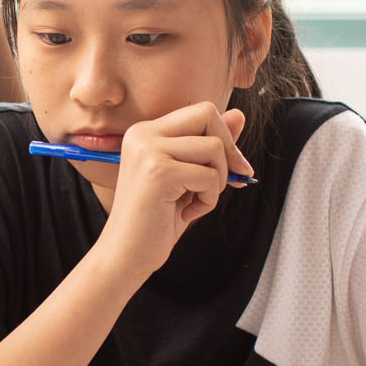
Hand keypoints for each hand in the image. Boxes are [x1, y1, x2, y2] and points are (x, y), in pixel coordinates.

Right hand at [92, 103, 255, 280]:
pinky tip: (187, 214)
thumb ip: (209, 145)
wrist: (126, 255)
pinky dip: (209, 200)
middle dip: (227, 150)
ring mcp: (148, 150)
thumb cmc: (156, 220)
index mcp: (145, 132)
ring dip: (218, 181)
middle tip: (222, 184)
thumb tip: (239, 115)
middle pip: (207, 114)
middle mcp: (142, 134)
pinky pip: (209, 176)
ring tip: (196, 202)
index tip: (232, 169)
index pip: (201, 111)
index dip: (224, 137)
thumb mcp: (189, 178)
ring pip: (214, 147)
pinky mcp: (158, 172)